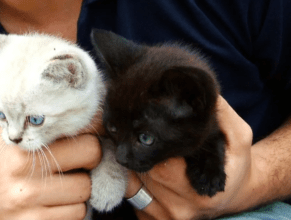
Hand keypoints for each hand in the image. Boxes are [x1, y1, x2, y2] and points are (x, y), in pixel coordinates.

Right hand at [0, 129, 101, 219]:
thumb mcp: (8, 145)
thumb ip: (36, 127)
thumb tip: (88, 113)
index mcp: (19, 148)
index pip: (79, 133)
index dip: (90, 134)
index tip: (89, 137)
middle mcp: (24, 174)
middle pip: (91, 154)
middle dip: (89, 159)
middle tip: (78, 163)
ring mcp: (31, 202)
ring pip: (86, 188)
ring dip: (78, 189)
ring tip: (58, 187)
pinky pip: (78, 213)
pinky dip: (72, 209)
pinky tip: (54, 205)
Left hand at [126, 96, 253, 219]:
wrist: (233, 195)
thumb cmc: (233, 165)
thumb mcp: (237, 137)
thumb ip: (222, 115)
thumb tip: (203, 93)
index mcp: (199, 193)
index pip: (162, 166)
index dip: (153, 143)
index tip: (151, 126)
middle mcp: (179, 209)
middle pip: (142, 175)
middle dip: (140, 150)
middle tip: (141, 132)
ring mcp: (162, 217)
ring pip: (131, 186)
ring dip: (132, 164)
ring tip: (141, 147)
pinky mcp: (150, 219)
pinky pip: (130, 197)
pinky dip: (132, 180)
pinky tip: (144, 166)